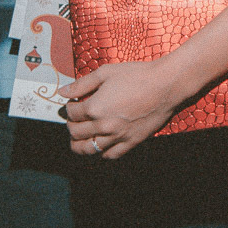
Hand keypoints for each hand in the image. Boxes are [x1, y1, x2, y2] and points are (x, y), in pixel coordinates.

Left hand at [60, 60, 183, 158]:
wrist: (165, 85)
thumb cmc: (137, 75)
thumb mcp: (106, 73)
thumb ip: (82, 84)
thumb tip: (63, 92)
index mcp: (94, 107)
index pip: (72, 113)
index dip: (69, 107)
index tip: (73, 103)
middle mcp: (103, 125)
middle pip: (76, 132)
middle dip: (71, 125)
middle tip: (75, 119)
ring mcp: (117, 136)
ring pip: (89, 149)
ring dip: (79, 144)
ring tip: (79, 139)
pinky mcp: (131, 142)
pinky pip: (110, 155)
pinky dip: (101, 152)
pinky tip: (101, 145)